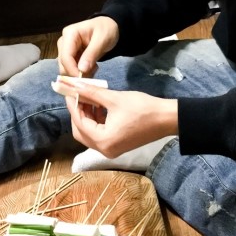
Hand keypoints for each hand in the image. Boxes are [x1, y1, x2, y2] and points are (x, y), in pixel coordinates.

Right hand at [57, 16, 118, 76]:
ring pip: (67, 69)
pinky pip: (72, 69)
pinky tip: (93, 67)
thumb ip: (91, 54)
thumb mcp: (102, 40)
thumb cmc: (106, 29)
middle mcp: (64, 42)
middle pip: (64, 65)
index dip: (73, 70)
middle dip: (77, 73)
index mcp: (70, 34)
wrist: (108, 27)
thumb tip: (81, 70)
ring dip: (81, 73)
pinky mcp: (70, 56)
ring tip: (95, 67)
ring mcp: (66, 49)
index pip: (66, 57)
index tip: (84, 80)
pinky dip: (83, 72)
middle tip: (94, 72)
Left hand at [61, 81, 177, 157]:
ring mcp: (111, 150)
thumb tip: (72, 85)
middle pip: (80, 131)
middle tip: (78, 95)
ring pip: (89, 133)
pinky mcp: (117, 146)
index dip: (72, 104)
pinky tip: (99, 106)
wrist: (166, 118)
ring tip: (89, 98)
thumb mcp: (114, 98)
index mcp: (103, 141)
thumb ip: (91, 92)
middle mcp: (104, 150)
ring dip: (87, 116)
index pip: (79, 122)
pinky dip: (96, 121)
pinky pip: (99, 135)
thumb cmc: (142, 108)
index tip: (69, 90)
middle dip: (78, 112)